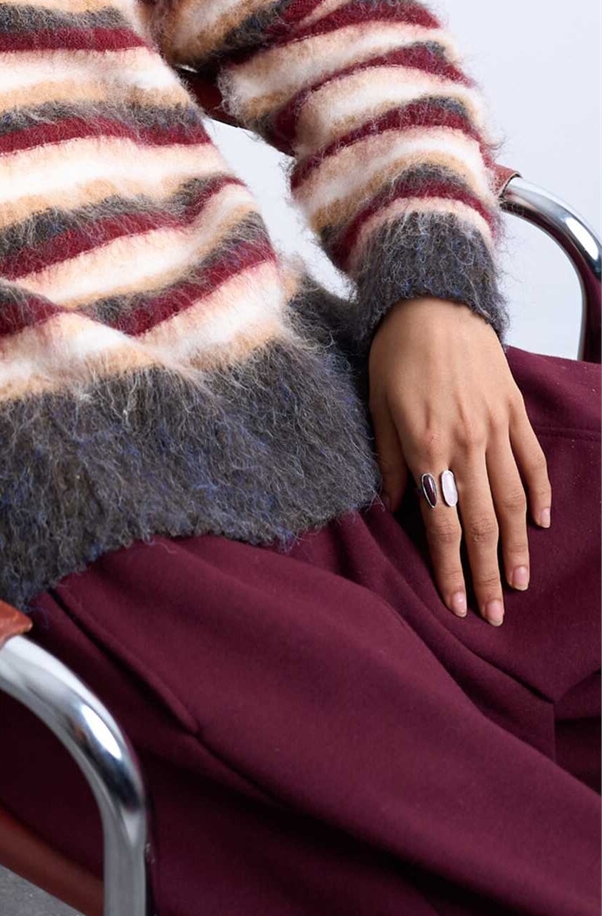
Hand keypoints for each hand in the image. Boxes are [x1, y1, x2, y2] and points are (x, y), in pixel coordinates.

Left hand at [367, 296, 551, 625]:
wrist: (433, 300)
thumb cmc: (395, 352)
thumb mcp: (375, 405)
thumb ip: (386, 460)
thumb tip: (391, 508)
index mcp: (426, 447)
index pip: (442, 524)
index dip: (450, 569)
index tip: (457, 605)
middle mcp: (466, 444)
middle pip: (481, 523)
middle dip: (486, 574)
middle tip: (495, 615)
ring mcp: (496, 428)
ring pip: (512, 500)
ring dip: (516, 547)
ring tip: (518, 582)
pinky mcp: (514, 411)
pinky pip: (532, 461)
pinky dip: (539, 494)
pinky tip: (541, 523)